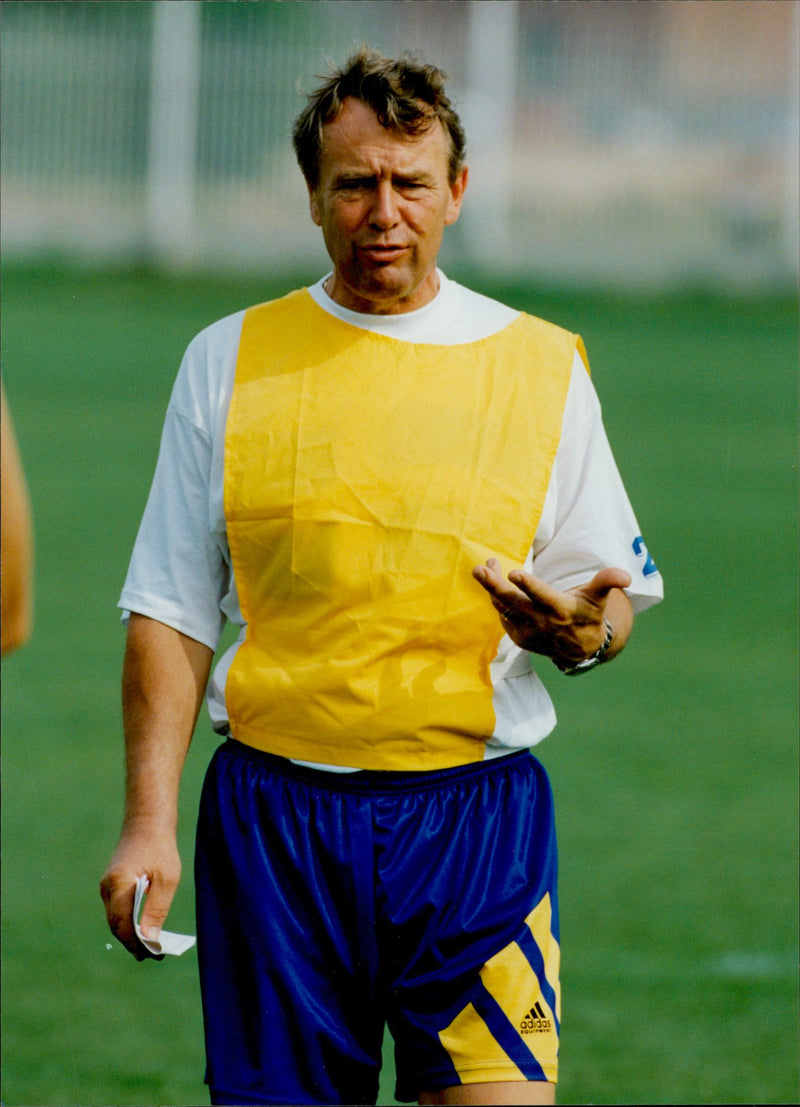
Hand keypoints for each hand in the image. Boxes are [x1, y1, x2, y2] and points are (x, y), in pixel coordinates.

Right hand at [99, 818, 180, 960]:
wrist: (147, 823)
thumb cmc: (160, 848)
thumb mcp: (167, 878)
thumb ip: (156, 908)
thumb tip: (149, 938)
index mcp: (119, 885)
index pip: (122, 924)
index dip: (135, 943)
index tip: (152, 955)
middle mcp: (107, 887)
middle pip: (116, 925)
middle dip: (132, 942)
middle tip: (152, 956)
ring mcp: (107, 886)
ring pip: (115, 919)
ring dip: (129, 933)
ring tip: (150, 947)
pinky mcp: (112, 884)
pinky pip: (117, 909)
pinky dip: (128, 921)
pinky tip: (143, 928)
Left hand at [472, 558, 631, 662]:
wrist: (580, 649)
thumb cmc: (589, 614)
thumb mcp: (599, 597)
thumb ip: (607, 582)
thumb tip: (626, 577)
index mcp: (561, 610)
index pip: (543, 597)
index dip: (529, 585)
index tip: (513, 572)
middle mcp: (543, 623)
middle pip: (513, 602)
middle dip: (495, 585)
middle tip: (479, 569)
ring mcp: (528, 631)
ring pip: (503, 607)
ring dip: (491, 587)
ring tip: (483, 568)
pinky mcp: (518, 636)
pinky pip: (502, 615)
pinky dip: (495, 598)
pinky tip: (491, 580)